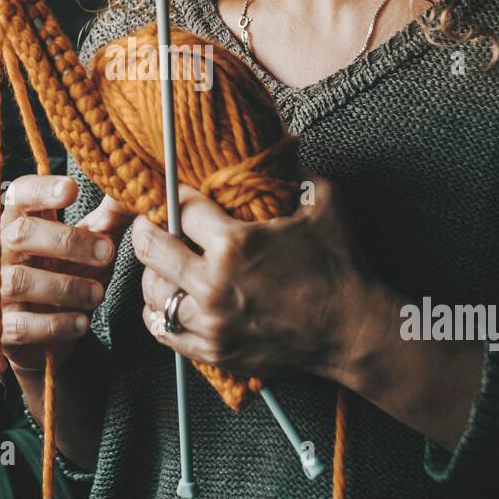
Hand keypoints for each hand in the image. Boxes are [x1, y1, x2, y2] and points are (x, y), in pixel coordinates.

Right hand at [0, 174, 132, 371]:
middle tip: (106, 252)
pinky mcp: (0, 328)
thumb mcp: (93, 246)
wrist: (53, 335)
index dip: (40, 189)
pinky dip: (56, 324)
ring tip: (98, 294)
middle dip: (68, 241)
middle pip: (20, 233)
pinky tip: (82, 323)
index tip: (72, 189)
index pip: (18, 195)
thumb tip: (129, 192)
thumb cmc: (70, 277)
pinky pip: (22, 325)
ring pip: (19, 281)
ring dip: (66, 286)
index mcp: (20, 223)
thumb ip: (110, 220)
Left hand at [133, 171, 400, 386]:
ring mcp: (212, 321)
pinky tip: (166, 300)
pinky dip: (158, 313)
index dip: (175, 194)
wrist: (353, 331)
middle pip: (151, 249)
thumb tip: (280, 149)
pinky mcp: (215, 350)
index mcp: (236, 243)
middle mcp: (215, 283)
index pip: (181, 208)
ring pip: (152, 292)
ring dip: (152, 272)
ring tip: (160, 262)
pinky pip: (165, 330)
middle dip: (146, 228)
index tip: (174, 191)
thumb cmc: (340, 266)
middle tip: (149, 221)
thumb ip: (296, 172)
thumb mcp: (324, 203)